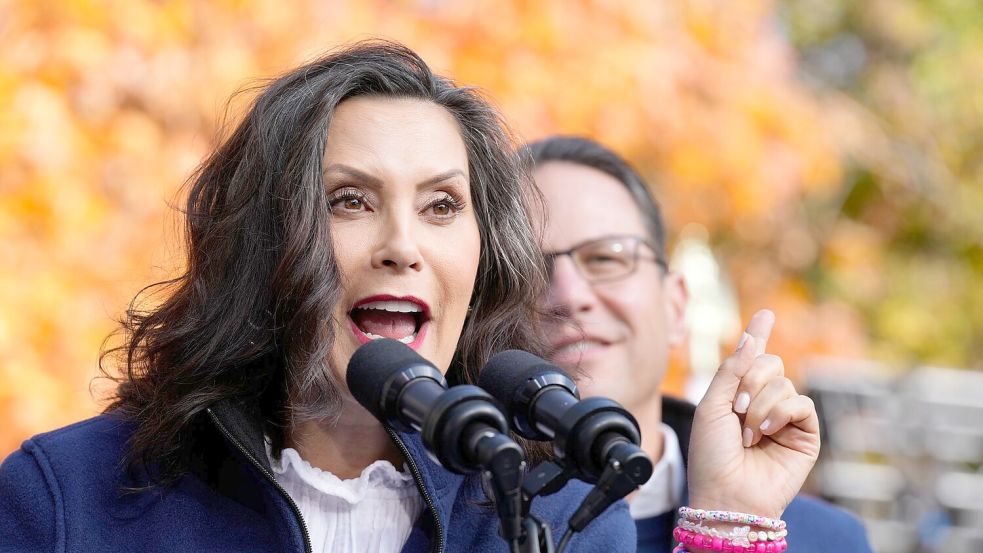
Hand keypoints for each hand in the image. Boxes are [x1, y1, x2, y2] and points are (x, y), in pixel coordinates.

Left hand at [686, 310, 820, 518]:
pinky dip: (781, 413)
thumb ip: (732, 370)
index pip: (752, 359)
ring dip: (760, 405)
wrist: (726, 492)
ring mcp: (785, 418)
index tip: (765, 313)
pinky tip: (766, 433)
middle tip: (737, 408)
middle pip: (770, 363)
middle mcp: (763, 403)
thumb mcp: (712, 405)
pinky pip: (801, 403)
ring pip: (784, 384)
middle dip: (751, 380)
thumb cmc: (712, 454)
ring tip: (748, 434)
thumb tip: (751, 336)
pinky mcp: (805, 434)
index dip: (759, 335)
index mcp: (737, 394)